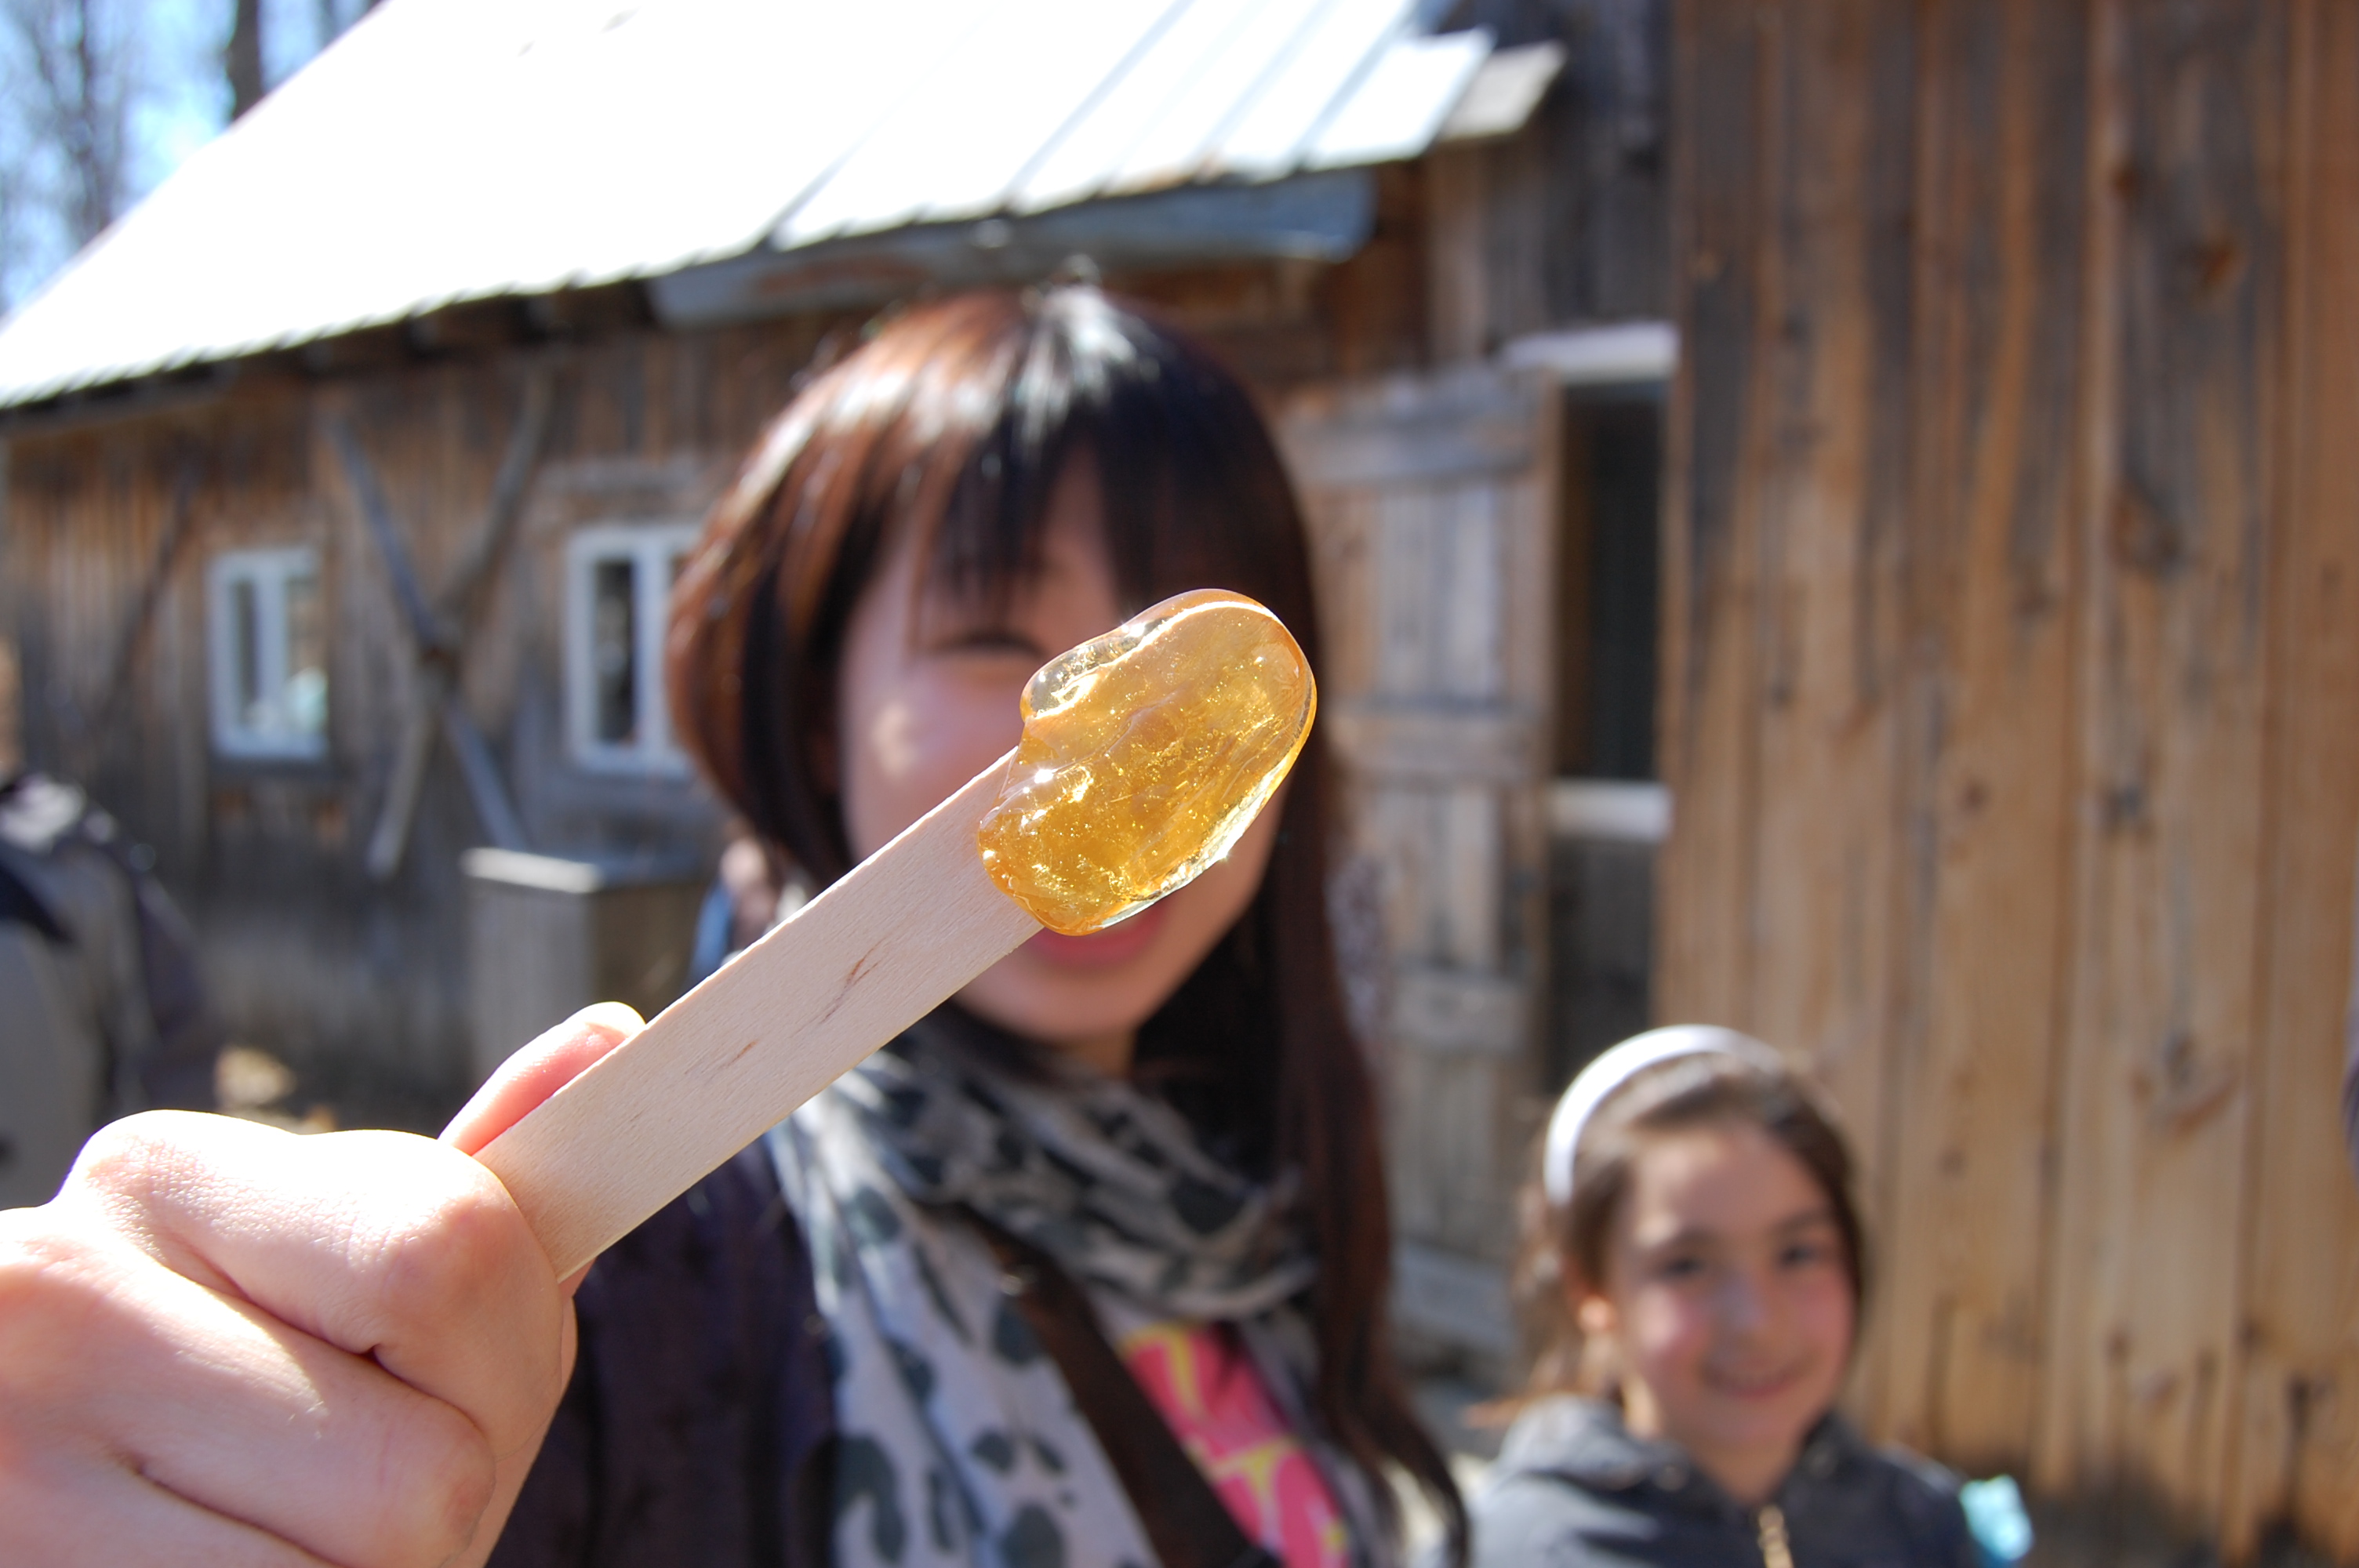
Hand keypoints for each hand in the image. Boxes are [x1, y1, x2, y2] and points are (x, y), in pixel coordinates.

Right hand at [0, 1003, 641, 1566]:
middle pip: (432, 1458)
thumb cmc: (199, 1371)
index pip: (452, 1254)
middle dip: (449, 1494)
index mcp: (162, 1174)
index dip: (513, 1354)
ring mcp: (19, 1458)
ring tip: (285, 1536)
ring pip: (380, 1565)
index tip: (461, 1377)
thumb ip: (457, 1195)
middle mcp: (64, 1296)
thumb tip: (606, 1042)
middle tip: (361, 1488)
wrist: (12, 1466)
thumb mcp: (313, 1256)